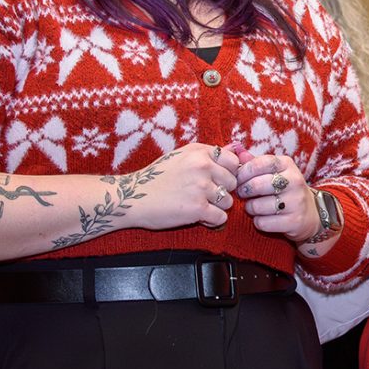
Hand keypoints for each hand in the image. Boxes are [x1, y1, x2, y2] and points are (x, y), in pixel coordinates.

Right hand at [122, 143, 237, 230]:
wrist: (131, 197)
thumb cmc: (156, 177)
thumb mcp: (181, 156)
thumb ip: (208, 153)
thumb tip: (237, 148)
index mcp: (200, 152)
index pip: (234, 162)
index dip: (228, 174)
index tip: (216, 181)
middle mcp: (202, 166)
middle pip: (233, 183)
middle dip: (222, 191)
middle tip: (203, 196)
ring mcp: (201, 187)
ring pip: (228, 201)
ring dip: (217, 207)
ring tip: (198, 205)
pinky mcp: (197, 208)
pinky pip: (221, 217)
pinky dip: (212, 221)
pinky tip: (199, 217)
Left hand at [232, 148, 319, 242]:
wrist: (310, 212)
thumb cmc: (285, 189)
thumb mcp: (275, 171)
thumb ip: (255, 162)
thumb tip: (235, 151)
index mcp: (287, 164)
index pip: (259, 164)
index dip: (243, 172)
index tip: (238, 179)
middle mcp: (295, 181)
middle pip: (257, 185)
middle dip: (243, 191)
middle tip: (243, 194)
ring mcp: (296, 201)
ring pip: (258, 206)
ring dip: (250, 208)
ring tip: (253, 206)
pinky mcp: (294, 221)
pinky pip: (263, 223)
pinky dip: (258, 222)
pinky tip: (263, 218)